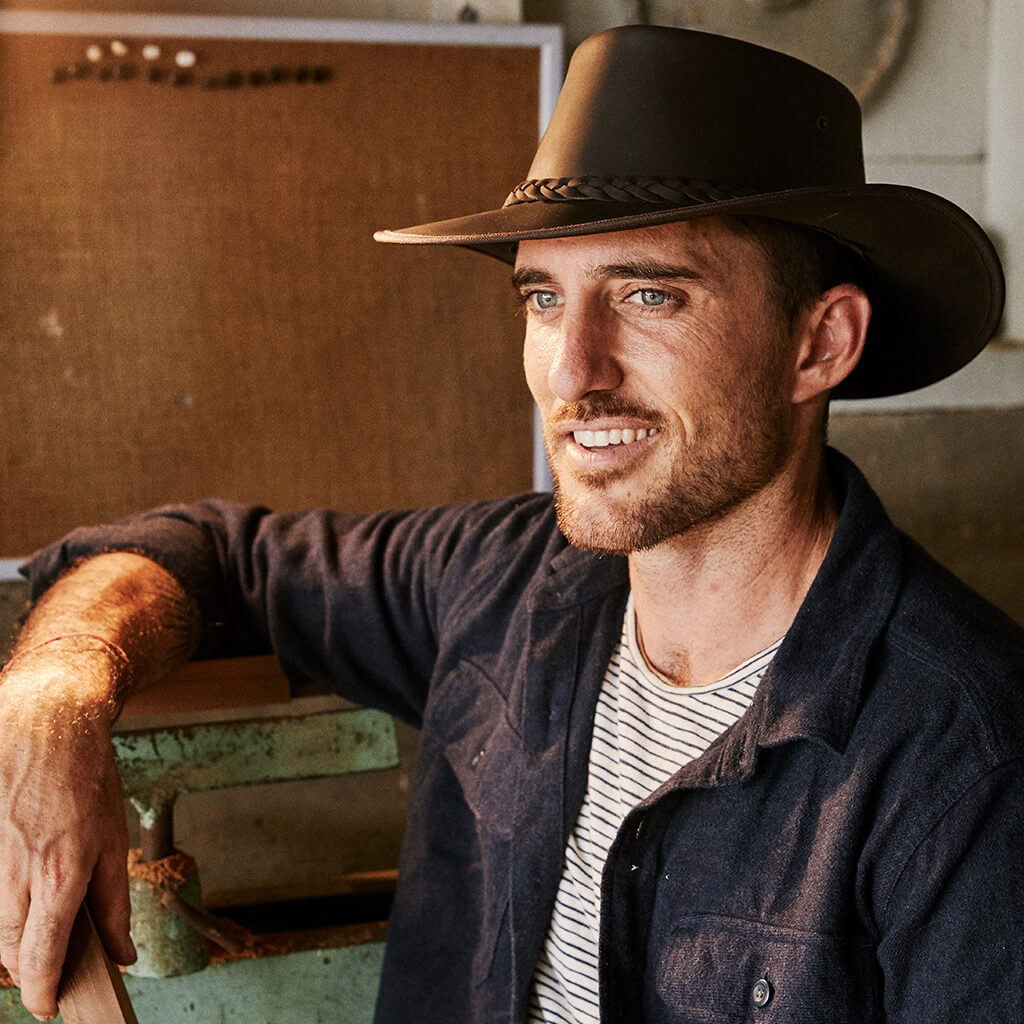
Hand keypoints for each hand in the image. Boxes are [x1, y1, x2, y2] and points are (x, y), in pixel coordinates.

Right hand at [0, 648, 135, 1020]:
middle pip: (10, 950)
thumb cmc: (85, 778)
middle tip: (53, 970)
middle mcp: (17, 873)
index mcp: (60, 873)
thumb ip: (115, 902)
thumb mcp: (115, 839)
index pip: (39, 958)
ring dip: (16, 937)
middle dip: (30, 968)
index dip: (44, 992)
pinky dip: (6, 904)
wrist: (46, 724)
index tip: (51, 1007)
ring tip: (43, 926)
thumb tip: (122, 953)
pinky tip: (24, 891)